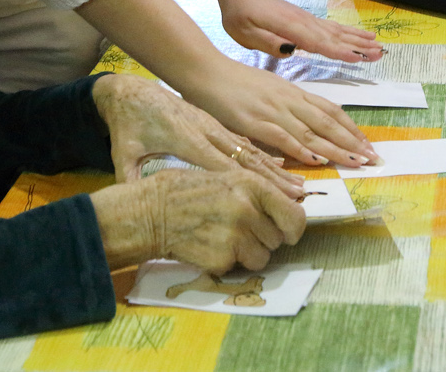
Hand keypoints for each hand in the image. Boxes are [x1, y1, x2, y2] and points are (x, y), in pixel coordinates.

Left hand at [91, 73, 302, 196]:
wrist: (131, 89)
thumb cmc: (127, 121)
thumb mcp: (122, 150)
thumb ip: (128, 176)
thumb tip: (126, 201)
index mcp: (185, 137)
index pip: (219, 164)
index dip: (245, 182)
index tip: (268, 199)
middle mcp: (206, 130)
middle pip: (245, 157)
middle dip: (273, 179)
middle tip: (298, 197)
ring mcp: (213, 126)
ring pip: (250, 149)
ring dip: (276, 168)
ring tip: (298, 186)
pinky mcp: (214, 125)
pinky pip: (244, 142)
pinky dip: (265, 156)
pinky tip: (281, 167)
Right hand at [91, 168, 305, 273]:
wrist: (150, 211)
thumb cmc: (187, 190)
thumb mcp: (226, 177)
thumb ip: (258, 193)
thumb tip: (292, 207)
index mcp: (252, 185)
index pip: (295, 216)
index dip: (293, 227)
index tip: (287, 231)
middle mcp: (247, 210)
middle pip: (277, 239)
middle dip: (263, 238)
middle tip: (239, 228)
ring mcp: (234, 236)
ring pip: (261, 258)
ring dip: (247, 253)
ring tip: (223, 237)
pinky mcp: (221, 259)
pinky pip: (238, 267)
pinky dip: (227, 261)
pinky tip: (208, 245)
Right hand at [177, 61, 377, 167]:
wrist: (205, 71)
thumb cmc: (233, 81)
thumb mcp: (266, 88)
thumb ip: (285, 104)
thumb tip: (302, 123)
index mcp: (292, 92)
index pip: (329, 110)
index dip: (350, 127)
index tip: (366, 142)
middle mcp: (288, 100)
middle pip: (328, 122)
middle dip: (352, 141)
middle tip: (372, 157)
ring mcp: (273, 111)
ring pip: (312, 132)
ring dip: (337, 149)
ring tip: (356, 162)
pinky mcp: (255, 122)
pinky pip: (284, 138)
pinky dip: (303, 150)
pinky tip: (318, 160)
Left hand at [220, 0, 382, 62]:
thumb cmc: (241, 14)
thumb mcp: (245, 32)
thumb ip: (267, 42)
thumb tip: (290, 49)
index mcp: (290, 27)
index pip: (318, 42)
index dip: (338, 51)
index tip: (359, 58)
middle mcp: (304, 22)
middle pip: (335, 37)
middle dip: (358, 46)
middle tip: (381, 54)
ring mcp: (308, 20)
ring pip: (338, 31)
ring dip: (359, 39)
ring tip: (379, 46)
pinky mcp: (307, 20)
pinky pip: (332, 28)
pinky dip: (349, 33)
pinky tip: (361, 36)